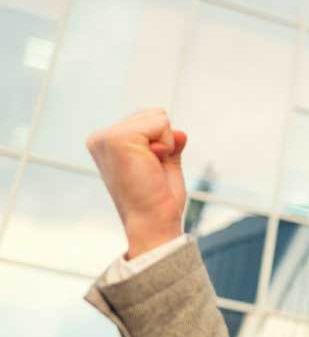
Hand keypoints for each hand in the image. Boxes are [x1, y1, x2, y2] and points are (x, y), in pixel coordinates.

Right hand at [86, 108, 188, 258]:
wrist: (153, 222)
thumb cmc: (158, 200)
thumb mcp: (164, 165)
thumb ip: (169, 144)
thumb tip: (180, 133)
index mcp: (106, 143)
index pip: (148, 120)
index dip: (161, 144)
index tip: (150, 170)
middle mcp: (100, 137)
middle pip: (154, 115)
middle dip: (164, 142)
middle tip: (152, 171)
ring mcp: (106, 137)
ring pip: (158, 117)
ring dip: (165, 144)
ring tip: (150, 169)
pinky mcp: (117, 139)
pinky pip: (161, 124)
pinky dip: (166, 145)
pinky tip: (152, 165)